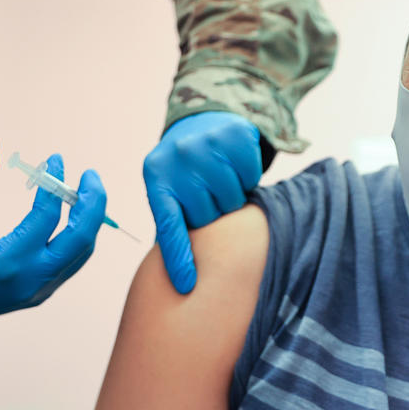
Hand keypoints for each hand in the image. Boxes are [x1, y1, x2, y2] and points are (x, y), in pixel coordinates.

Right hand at [0, 130, 106, 320]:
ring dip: (88, 221)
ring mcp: (40, 290)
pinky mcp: (42, 294)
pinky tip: (75, 214)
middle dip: (93, 204)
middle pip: (80, 240)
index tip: (56, 159)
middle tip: (91, 176)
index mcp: (9, 261)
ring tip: (86, 191)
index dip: (55, 183)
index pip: (47, 217)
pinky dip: (78, 237)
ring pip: (81, 253)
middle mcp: (31, 280)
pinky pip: (72, 262)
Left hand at [143, 112, 261, 293]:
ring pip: (232, 200)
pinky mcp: (233, 135)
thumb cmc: (185, 172)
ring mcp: (206, 144)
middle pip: (208, 216)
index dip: (179, 258)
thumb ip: (171, 225)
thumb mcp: (168, 191)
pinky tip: (235, 166)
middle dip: (212, 214)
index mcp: (156, 177)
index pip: (169, 226)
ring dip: (231, 198)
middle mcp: (178, 158)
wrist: (204, 123)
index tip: (186, 286)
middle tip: (207, 197)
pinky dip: (248, 178)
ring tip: (220, 181)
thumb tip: (176, 280)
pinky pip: (251, 177)